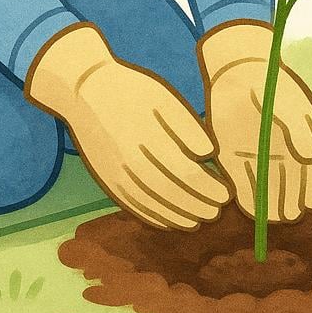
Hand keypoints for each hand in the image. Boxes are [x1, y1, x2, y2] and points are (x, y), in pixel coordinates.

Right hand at [25, 23, 230, 228]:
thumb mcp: (163, 97)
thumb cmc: (131, 90)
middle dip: (198, 207)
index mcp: (149, 140)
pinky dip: (154, 218)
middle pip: (171, 194)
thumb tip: (209, 154)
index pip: (186, 174)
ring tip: (199, 221)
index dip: (209, 189)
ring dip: (178, 217)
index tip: (226, 194)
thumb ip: (187, 126)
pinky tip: (169, 222)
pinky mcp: (107, 180)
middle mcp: (131, 163)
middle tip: (218, 212)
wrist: (85, 91)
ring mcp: (117, 175)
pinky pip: (133, 207)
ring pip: (152, 205)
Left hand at [198, 21, 311, 221]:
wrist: (236, 71)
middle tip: (289, 213)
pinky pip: (243, 184)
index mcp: (302, 142)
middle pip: (290, 186)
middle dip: (291, 203)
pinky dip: (247, 197)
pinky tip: (252, 208)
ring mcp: (257, 157)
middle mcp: (281, 154)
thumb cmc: (269, 85)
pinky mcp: (234, 158)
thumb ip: (299, 128)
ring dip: (271, 205)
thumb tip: (310, 158)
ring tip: (275, 215)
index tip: (310, 204)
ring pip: (268, 190)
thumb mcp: (287, 102)